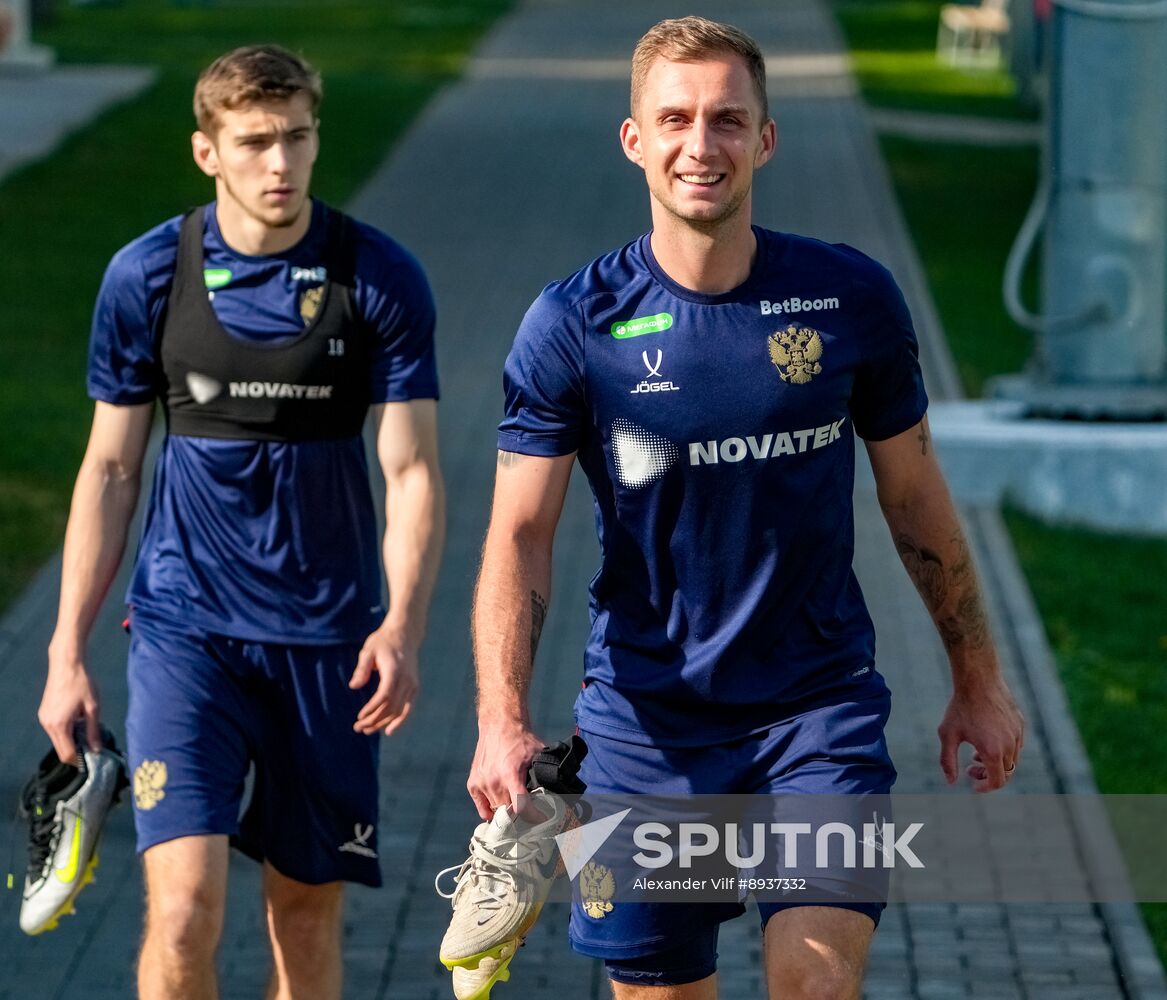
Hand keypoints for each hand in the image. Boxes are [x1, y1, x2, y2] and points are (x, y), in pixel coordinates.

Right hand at [40, 641, 101, 763]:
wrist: (67, 664)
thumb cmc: (82, 683)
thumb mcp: (93, 708)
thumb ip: (93, 730)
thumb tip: (97, 749)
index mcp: (59, 725)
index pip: (67, 753)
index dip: (80, 760)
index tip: (94, 758)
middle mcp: (47, 725)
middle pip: (61, 749)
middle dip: (76, 752)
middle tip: (93, 747)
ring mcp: (43, 719)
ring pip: (58, 740)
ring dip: (71, 740)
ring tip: (87, 732)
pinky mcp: (44, 713)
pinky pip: (55, 730)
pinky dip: (66, 731)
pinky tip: (78, 722)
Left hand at [349, 624, 418, 736]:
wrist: (405, 634)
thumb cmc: (383, 642)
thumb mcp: (368, 650)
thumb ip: (362, 668)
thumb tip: (354, 686)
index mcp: (394, 670)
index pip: (384, 695)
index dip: (372, 708)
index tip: (359, 717)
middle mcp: (406, 680)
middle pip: (391, 706)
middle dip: (375, 720)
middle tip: (358, 727)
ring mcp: (413, 684)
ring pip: (400, 710)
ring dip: (384, 723)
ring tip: (367, 730)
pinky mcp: (415, 687)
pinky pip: (408, 708)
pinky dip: (400, 721)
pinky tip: (389, 731)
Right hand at [467, 719, 544, 821]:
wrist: (499, 724)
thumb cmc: (520, 739)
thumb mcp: (538, 754)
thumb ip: (545, 772)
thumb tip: (562, 788)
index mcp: (511, 775)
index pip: (520, 808)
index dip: (532, 816)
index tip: (541, 818)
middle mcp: (494, 781)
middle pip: (509, 812)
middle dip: (521, 815)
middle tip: (530, 812)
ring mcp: (482, 783)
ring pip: (496, 810)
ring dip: (506, 811)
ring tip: (516, 806)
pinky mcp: (473, 783)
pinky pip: (481, 806)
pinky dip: (489, 810)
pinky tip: (498, 807)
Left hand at [938, 676, 1024, 791]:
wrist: (978, 680)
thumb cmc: (961, 707)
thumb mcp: (948, 735)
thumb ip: (948, 761)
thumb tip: (950, 782)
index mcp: (993, 751)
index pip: (997, 782)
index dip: (985, 787)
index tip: (973, 784)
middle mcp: (1010, 745)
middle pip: (1006, 773)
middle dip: (988, 775)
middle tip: (970, 767)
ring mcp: (1017, 734)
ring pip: (1012, 760)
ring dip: (995, 763)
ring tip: (975, 753)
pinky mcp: (1020, 724)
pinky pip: (1016, 746)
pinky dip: (1004, 750)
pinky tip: (987, 740)